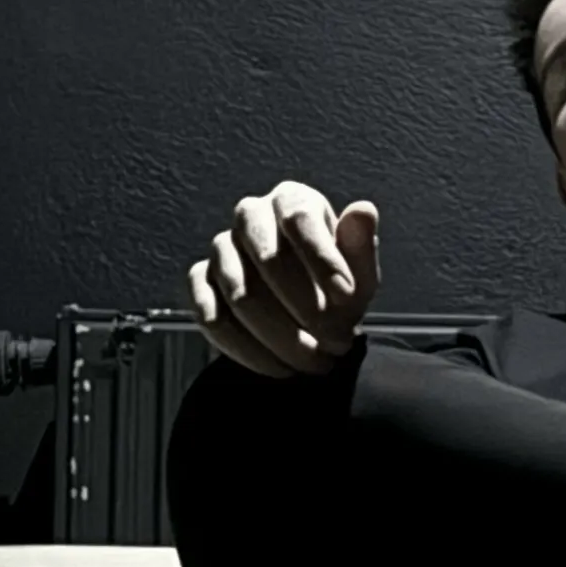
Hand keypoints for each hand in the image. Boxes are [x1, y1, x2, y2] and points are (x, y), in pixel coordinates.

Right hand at [186, 183, 380, 377]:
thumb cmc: (337, 287)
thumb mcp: (360, 272)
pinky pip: (211, 316)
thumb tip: (364, 210)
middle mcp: (251, 215)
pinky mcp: (201, 281)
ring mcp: (221, 248)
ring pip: (240, 294)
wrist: (311, 315)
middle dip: (305, 307)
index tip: (347, 297)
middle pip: (267, 258)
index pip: (299, 219)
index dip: (324, 260)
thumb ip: (361, 246)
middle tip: (336, 342)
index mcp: (291, 200)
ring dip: (280, 336)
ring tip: (313, 362)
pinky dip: (245, 348)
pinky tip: (277, 366)